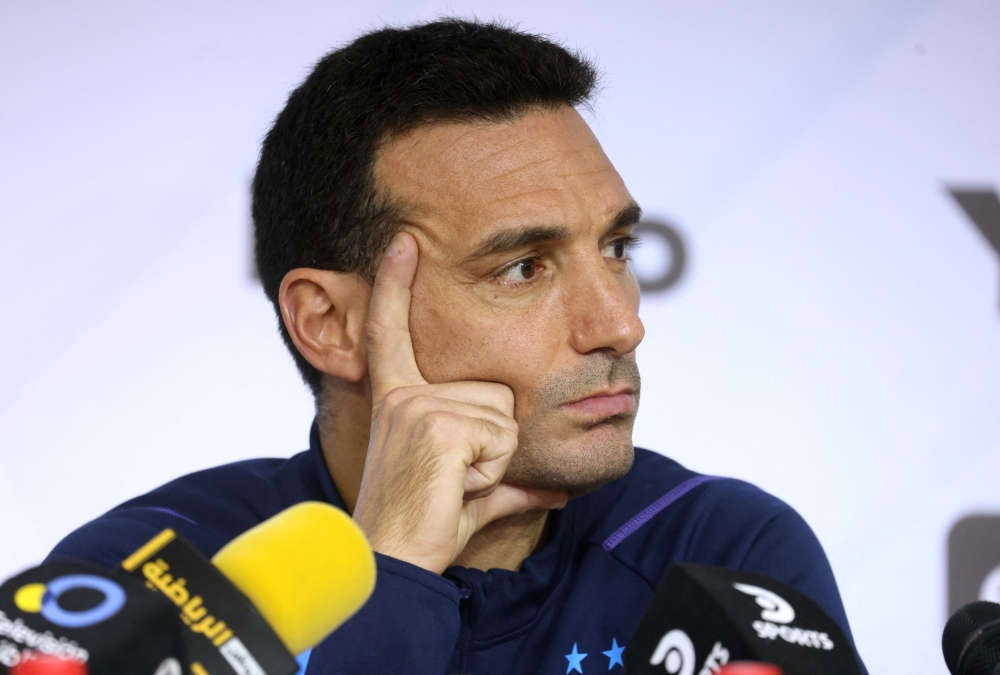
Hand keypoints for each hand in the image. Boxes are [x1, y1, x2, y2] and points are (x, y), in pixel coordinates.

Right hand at [352, 232, 567, 573]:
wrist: (393, 561)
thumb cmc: (425, 528)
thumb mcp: (470, 494)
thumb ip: (512, 484)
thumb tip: (561, 492)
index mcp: (400, 398)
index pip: (394, 332)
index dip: (396, 285)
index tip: (402, 239)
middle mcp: (404, 394)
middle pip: (497, 390)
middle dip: (495, 442)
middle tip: (457, 478)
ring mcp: (419, 405)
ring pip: (504, 414)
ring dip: (494, 460)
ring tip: (455, 485)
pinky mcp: (436, 423)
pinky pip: (500, 436)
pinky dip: (492, 471)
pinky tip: (456, 487)